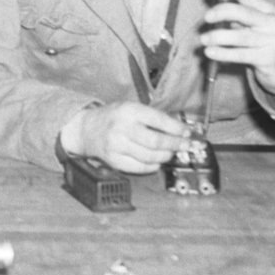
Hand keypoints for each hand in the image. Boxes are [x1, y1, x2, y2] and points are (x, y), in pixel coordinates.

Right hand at [64, 101, 196, 172]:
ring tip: (170, 153)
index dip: (177, 129)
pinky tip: (156, 160)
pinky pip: (141, 167)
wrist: (87, 129)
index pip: (159, 120)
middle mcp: (122, 127)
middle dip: (175, 145)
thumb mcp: (130, 108)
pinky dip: (153, 165)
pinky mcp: (115, 160)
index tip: (187, 133)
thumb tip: (180, 130)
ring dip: (166, 156)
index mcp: (128, 110)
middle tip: (185, 146)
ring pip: (150, 156)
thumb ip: (152, 117)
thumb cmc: (113, 117)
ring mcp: (117, 145)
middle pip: (156, 142)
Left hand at [198, 0, 274, 91]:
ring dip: (218, 36)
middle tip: (206, 17)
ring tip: (203, 39)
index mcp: (269, 10)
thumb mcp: (252, 24)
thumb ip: (237, 13)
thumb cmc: (261, 42)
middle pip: (244, 13)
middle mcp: (274, 23)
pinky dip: (223, 53)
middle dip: (221, 12)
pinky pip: (242, 55)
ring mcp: (274, 41)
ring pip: (241, 36)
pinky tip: (210, 52)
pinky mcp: (270, 59)